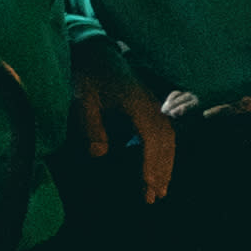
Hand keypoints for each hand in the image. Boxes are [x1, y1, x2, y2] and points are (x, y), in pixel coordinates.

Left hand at [69, 67, 181, 208]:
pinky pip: (164, 134)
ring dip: (166, 165)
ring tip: (159, 191)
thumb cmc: (88, 77)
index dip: (150, 163)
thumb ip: (90, 125)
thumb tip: (99, 154)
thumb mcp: (82, 99)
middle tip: (154, 197)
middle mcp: (152, 106)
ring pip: (168, 139)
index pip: (151, 138)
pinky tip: (159, 170)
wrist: (96, 53)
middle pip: (165, 142)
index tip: (147, 184)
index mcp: (137, 104)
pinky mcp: (151, 108)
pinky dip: (164, 153)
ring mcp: (154, 106)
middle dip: (161, 170)